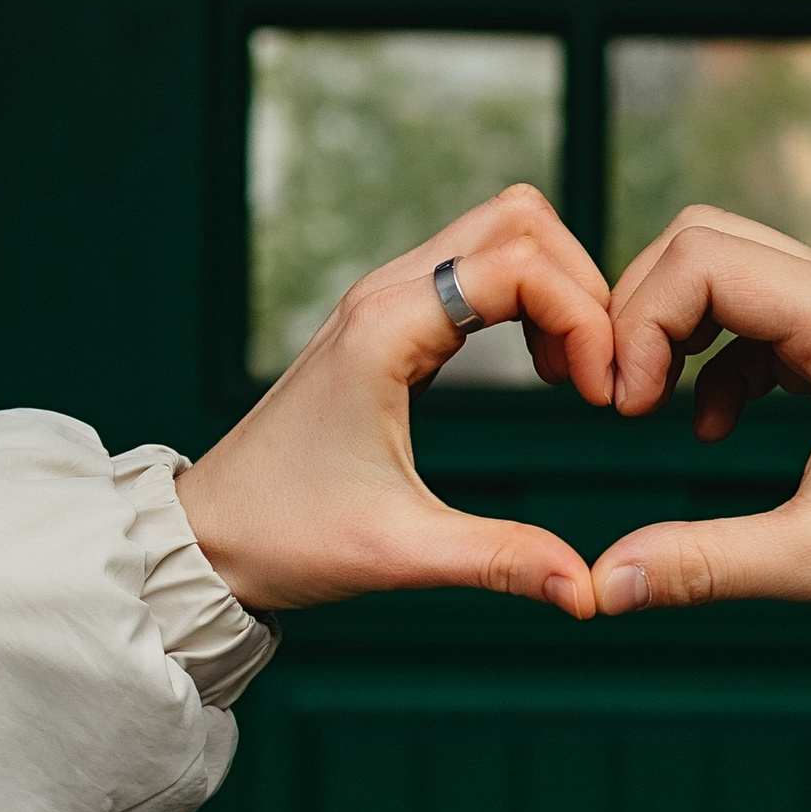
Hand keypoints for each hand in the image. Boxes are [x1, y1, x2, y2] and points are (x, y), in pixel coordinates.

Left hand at [176, 186, 614, 617]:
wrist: (209, 537)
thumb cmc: (285, 535)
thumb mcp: (401, 551)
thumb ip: (502, 560)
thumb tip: (588, 590)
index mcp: (387, 328)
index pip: (519, 263)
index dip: (583, 318)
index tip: (601, 395)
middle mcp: (385, 294)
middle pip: (518, 220)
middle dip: (580, 285)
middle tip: (599, 373)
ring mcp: (384, 301)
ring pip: (499, 234)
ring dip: (556, 287)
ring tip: (573, 374)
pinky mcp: (389, 322)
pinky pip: (477, 271)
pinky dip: (527, 302)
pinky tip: (540, 371)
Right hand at [592, 208, 810, 689]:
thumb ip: (707, 564)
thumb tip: (604, 586)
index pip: (701, 257)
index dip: (637, 322)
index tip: (623, 409)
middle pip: (710, 242)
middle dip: (645, 311)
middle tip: (621, 400)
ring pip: (738, 276)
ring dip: (680, 332)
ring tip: (653, 411)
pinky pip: (768, 321)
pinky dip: (721, 360)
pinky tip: (714, 429)